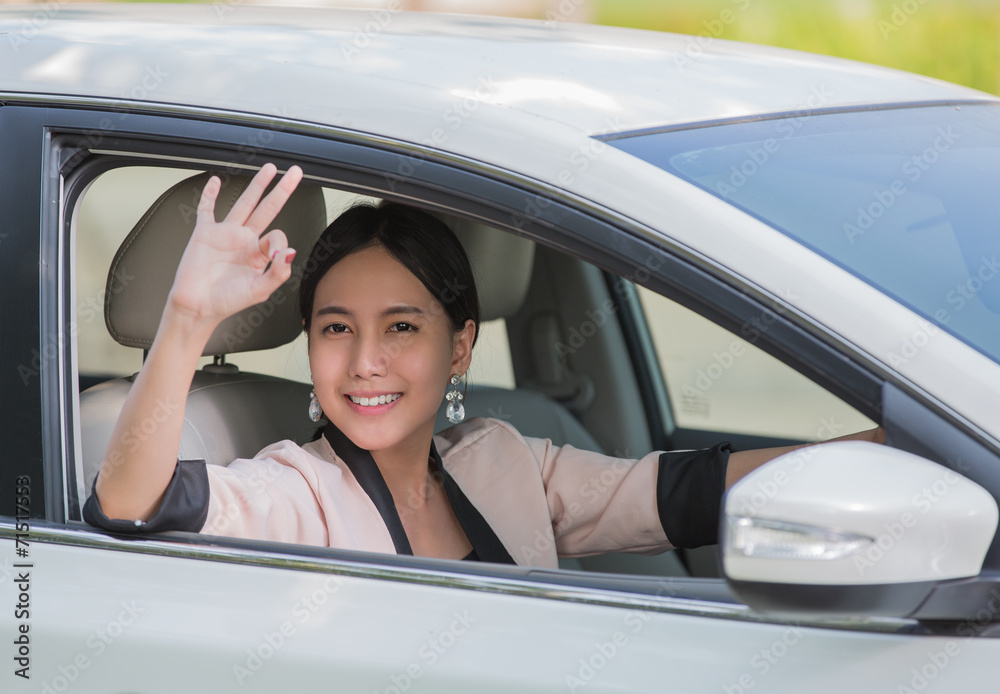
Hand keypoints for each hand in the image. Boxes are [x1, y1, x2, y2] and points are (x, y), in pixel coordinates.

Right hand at [166, 163, 302, 329]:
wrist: (198, 306)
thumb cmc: (227, 301)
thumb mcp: (260, 291)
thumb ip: (278, 273)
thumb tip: (289, 253)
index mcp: (259, 254)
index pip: (277, 235)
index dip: (279, 241)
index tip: (276, 254)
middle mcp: (245, 241)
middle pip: (267, 209)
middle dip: (281, 190)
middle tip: (294, 172)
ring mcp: (226, 234)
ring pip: (244, 203)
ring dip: (256, 185)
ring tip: (268, 169)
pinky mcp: (205, 233)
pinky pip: (207, 209)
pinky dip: (210, 194)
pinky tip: (215, 181)